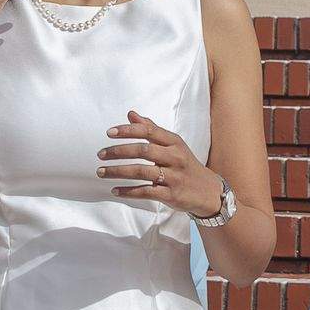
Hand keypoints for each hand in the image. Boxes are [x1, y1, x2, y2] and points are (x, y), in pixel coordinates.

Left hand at [98, 110, 223, 217]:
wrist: (208, 192)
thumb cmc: (185, 165)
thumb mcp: (173, 145)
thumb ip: (152, 129)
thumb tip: (131, 114)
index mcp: (174, 142)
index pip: (149, 131)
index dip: (128, 130)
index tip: (109, 132)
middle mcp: (175, 158)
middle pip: (143, 151)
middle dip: (119, 151)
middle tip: (101, 154)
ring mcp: (173, 177)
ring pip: (141, 172)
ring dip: (118, 172)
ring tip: (102, 172)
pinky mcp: (171, 195)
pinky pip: (145, 192)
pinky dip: (128, 192)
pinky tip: (115, 191)